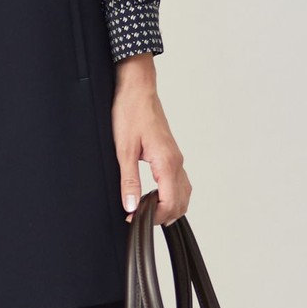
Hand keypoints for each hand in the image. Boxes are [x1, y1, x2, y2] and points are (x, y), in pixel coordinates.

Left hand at [112, 55, 190, 226]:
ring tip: (146, 210)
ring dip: (169, 207)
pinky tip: (155, 194)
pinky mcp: (171, 153)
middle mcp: (176, 162)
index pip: (170, 204)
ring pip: (183, 193)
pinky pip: (179, 181)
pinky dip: (171, 194)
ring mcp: (176, 157)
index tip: (133, 220)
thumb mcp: (123, 148)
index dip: (153, 218)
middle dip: (162, 217)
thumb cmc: (130, 111)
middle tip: (138, 219)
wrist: (137, 87)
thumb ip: (129, 180)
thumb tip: (131, 207)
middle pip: (180, 203)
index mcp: (167, 162)